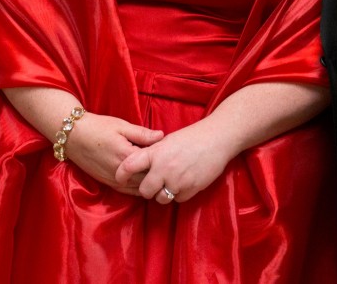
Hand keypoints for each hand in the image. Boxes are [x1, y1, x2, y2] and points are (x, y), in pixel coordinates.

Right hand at [65, 112, 162, 194]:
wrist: (73, 135)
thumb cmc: (98, 127)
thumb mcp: (122, 126)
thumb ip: (143, 134)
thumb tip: (162, 136)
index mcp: (126, 156)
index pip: (152, 165)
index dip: (163, 161)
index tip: (170, 154)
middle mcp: (121, 172)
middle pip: (147, 180)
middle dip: (158, 174)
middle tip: (167, 167)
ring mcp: (113, 180)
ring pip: (138, 189)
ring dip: (149, 184)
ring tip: (158, 176)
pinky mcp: (107, 183)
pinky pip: (128, 192)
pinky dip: (138, 189)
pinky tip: (145, 184)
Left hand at [115, 119, 234, 204]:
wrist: (217, 140)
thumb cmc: (192, 137)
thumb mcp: (167, 141)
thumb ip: (153, 153)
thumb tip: (140, 165)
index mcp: (156, 153)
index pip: (130, 165)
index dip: (121, 174)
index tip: (119, 179)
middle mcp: (164, 168)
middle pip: (145, 190)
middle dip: (147, 189)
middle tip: (153, 183)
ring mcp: (177, 180)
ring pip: (161, 198)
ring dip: (163, 194)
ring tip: (171, 182)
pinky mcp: (190, 189)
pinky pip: (178, 199)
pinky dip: (179, 194)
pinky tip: (184, 182)